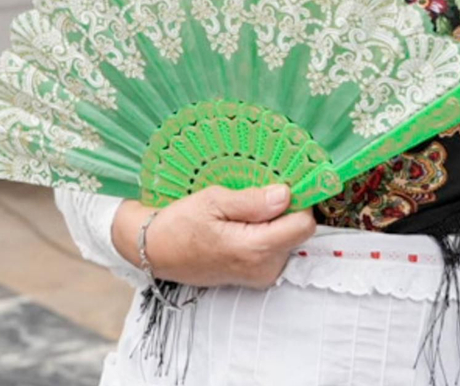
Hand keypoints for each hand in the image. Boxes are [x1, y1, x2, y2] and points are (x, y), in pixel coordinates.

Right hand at [116, 184, 316, 288]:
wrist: (155, 251)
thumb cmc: (179, 224)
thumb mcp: (212, 201)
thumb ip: (252, 201)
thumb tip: (286, 194)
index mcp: (255, 249)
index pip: (304, 225)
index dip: (298, 201)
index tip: (283, 184)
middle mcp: (264, 268)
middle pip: (298, 232)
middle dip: (284, 210)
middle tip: (256, 194)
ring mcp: (261, 276)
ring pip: (288, 239)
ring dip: (275, 222)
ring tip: (243, 210)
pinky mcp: (256, 276)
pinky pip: (276, 248)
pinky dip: (266, 233)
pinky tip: (242, 224)